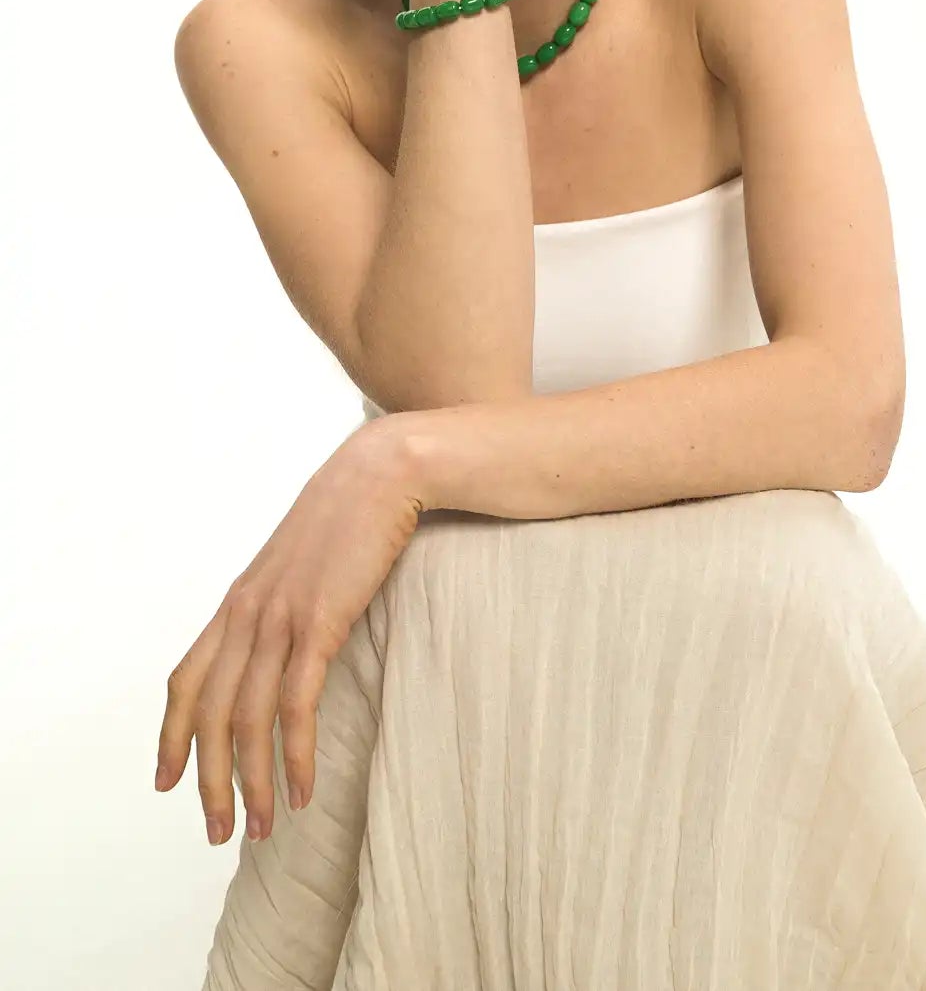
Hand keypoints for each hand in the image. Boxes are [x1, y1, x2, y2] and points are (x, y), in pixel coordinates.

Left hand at [155, 416, 427, 846]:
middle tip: (219, 832)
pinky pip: (295, 704)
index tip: (166, 783)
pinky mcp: (320, 621)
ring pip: (248, 719)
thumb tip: (288, 637)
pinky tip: (300, 791)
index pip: (187, 677)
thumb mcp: (302, 560)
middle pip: (210, 713)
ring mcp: (281, 616)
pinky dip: (293, 755)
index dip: (171, 734)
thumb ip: (286, 599)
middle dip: (209, 781)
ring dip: (250, 782)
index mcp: (239, 599)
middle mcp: (248, 612)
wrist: (384, 469)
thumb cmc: (352, 513)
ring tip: (260, 828)